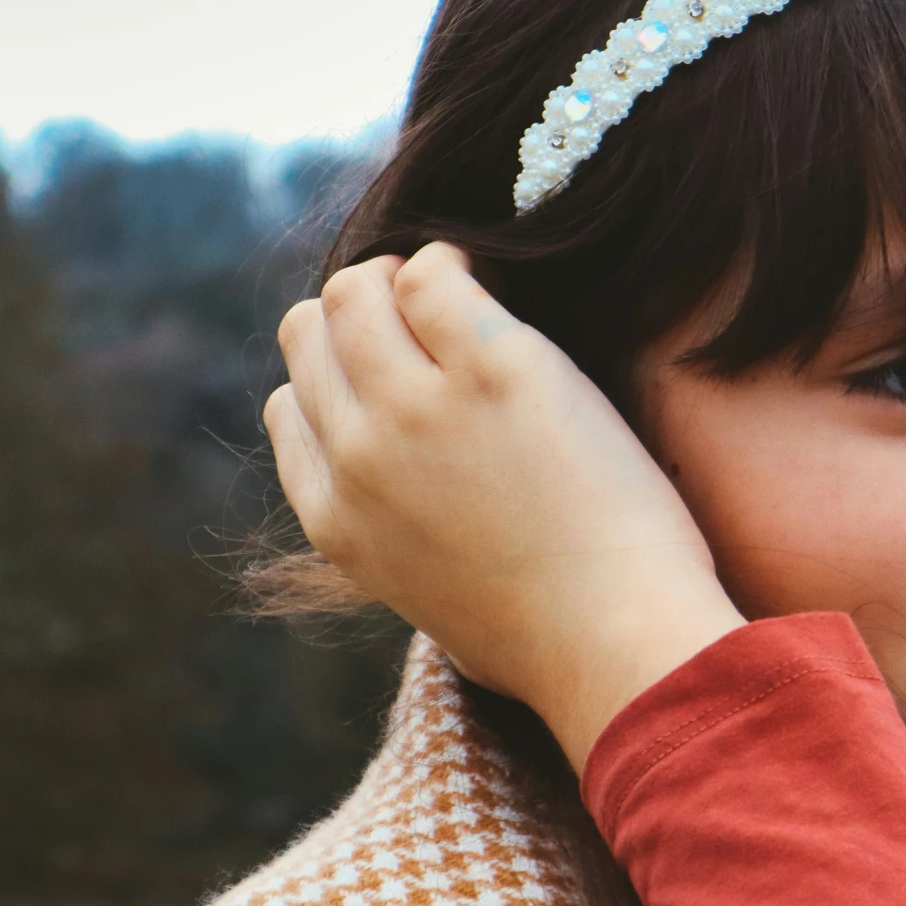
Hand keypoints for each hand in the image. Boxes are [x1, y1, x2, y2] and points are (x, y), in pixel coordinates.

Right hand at [263, 241, 744, 767]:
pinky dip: (457, 261)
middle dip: (362, 310)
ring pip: (358, 290)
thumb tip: (420, 511)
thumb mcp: (435, 599)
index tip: (397, 369)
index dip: (340, 375)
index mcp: (336, 521)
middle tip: (429, 315)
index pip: (290, 406)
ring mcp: (416, 409)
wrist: (614, 644)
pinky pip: (434, 273)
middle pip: (312, 332)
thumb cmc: (550, 635)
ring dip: (403, 275)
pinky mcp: (491, 369)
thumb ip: (403, 541)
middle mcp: (358, 457)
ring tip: (463, 288)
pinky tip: (497, 279)